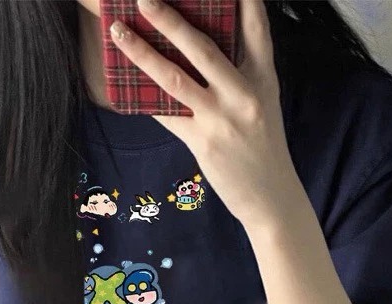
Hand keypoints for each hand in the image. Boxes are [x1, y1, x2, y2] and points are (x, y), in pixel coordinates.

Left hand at [109, 0, 297, 232]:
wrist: (271, 196)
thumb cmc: (263, 147)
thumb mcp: (264, 103)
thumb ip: (241, 75)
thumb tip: (200, 49)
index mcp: (264, 77)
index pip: (255, 27)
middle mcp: (244, 93)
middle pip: (203, 47)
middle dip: (170, 19)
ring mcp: (222, 118)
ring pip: (175, 78)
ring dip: (143, 53)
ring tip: (120, 33)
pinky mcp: (204, 142)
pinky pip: (168, 115)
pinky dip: (146, 99)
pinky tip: (126, 85)